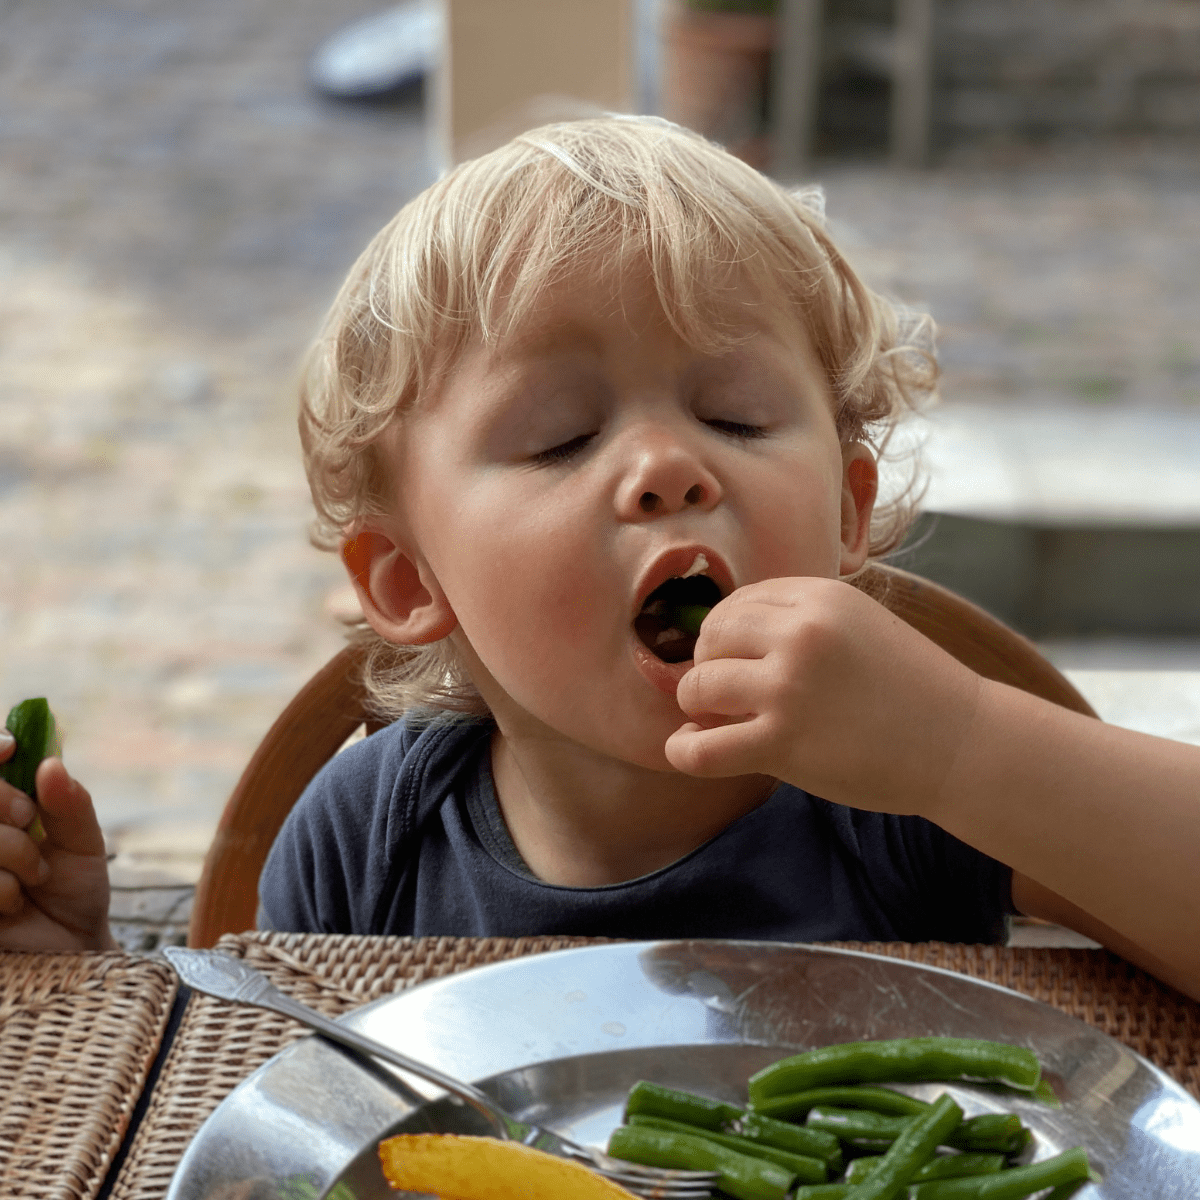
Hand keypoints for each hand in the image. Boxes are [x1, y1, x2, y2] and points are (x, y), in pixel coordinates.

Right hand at [0, 737, 115, 951]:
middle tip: (28, 820)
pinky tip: (13, 903)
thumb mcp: (84, 844)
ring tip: (34, 876)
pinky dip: (0, 887)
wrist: (70, 948)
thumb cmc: (74, 891)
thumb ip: (69, 804)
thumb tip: (51, 765)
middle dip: (4, 802)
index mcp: (2, 803)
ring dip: (9, 851)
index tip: (11, 749)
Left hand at [664, 576, 983, 815]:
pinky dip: (684, 751)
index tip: (737, 660)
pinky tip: (690, 749)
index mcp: (819, 598)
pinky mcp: (784, 743)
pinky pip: (701, 748)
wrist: (963, 745)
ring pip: (697, 686)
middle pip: (710, 637)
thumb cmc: (911, 688)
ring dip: (698, 705)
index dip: (726, 635)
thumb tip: (722, 632)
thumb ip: (799, 620)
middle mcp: (800, 634)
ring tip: (718, 720)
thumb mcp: (859, 624)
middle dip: (708, 665)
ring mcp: (790, 688)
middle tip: (726, 693)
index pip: (737, 603)